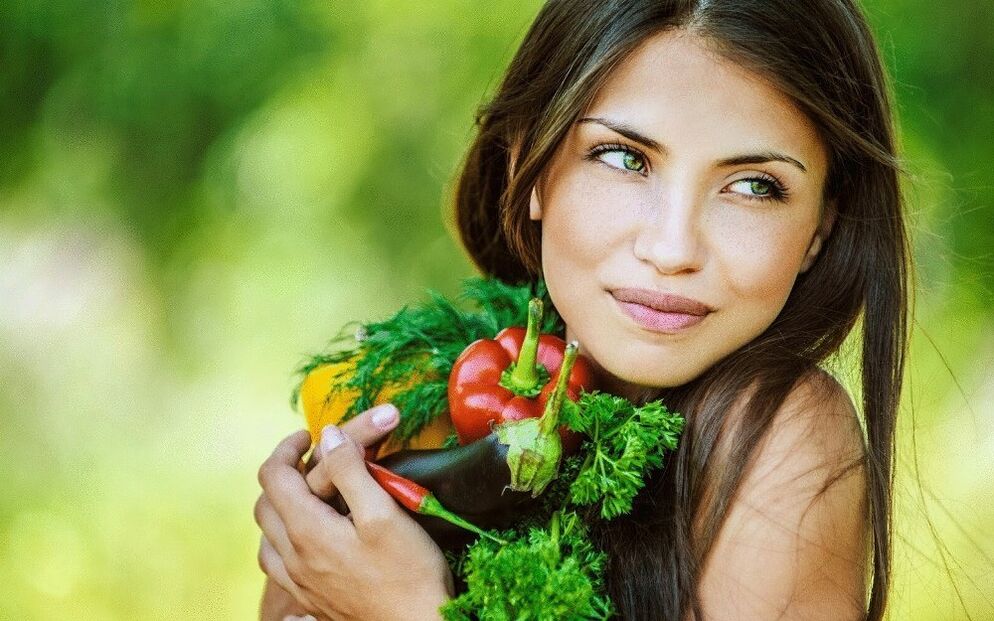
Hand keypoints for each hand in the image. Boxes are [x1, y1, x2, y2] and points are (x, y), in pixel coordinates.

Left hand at [255, 404, 453, 619]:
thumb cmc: (408, 573)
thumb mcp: (384, 512)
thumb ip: (351, 471)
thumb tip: (328, 436)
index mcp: (307, 531)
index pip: (273, 476)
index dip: (287, 447)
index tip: (310, 435)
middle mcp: (293, 558)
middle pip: (265, 504)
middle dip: (282, 473)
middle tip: (310, 459)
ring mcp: (299, 583)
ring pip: (267, 537)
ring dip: (279, 507)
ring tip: (306, 494)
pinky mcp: (311, 600)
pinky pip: (278, 564)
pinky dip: (284, 540)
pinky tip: (307, 540)